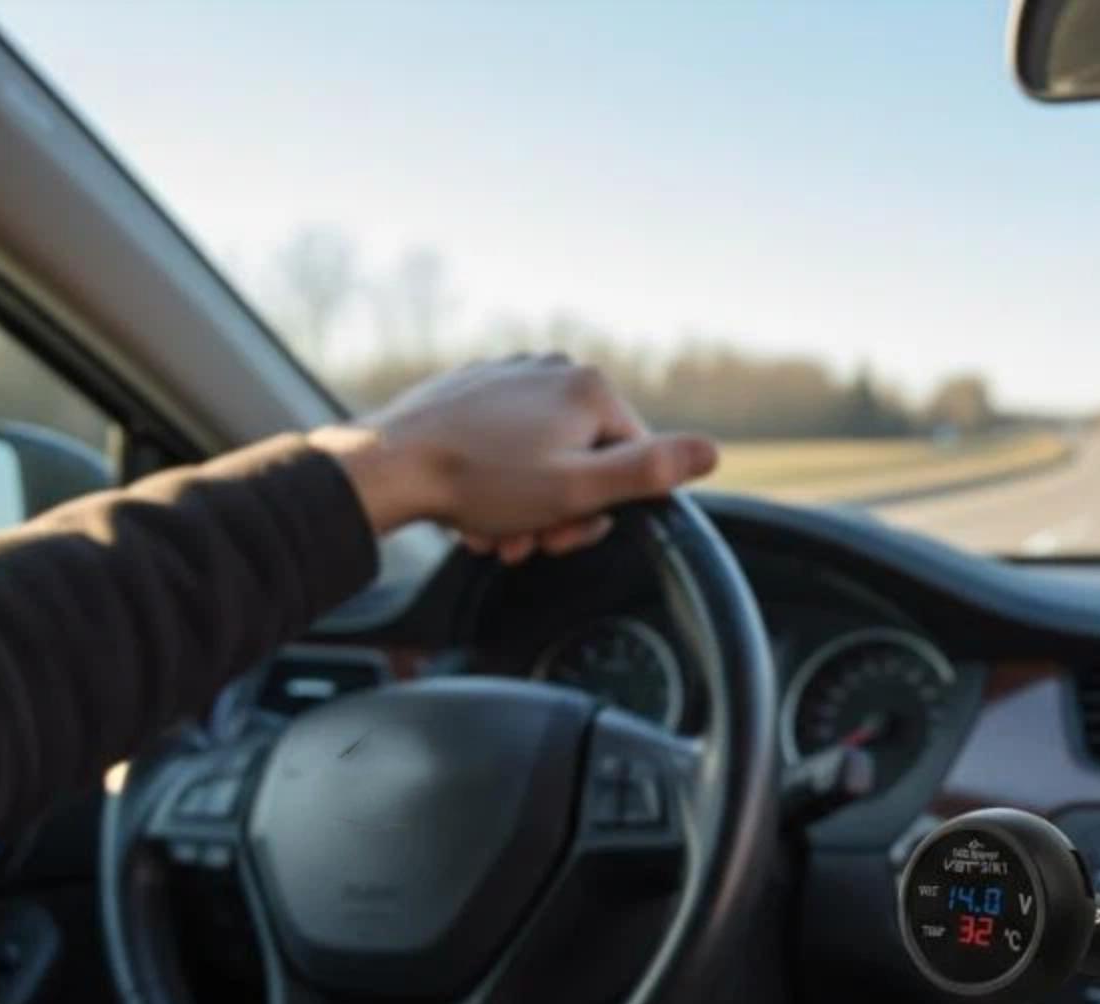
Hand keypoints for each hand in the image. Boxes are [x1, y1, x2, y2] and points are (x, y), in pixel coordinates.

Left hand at [310, 355, 718, 562]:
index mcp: (590, 389)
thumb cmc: (481, 482)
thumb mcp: (577, 490)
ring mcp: (512, 375)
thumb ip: (648, 472)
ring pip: (545, 457)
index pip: (633, 460)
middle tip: (525, 540)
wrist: (388, 465)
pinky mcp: (475, 391)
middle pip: (587, 459)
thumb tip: (710, 454)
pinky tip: (475, 506)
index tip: (563, 534)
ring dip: (527, 506)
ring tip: (495, 529)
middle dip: (560, 511)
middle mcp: (555, 369)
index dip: (603, 511)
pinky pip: (508, 443)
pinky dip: (499, 481)